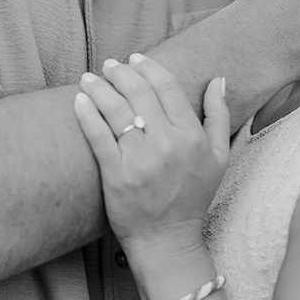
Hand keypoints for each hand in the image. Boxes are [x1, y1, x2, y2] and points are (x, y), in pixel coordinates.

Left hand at [70, 54, 230, 248]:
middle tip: (109, 65)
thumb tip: (218, 80)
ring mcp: (140, 159)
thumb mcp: (219, 157)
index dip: (149, 67)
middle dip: (121, 72)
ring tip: (89, 78)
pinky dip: (87, 113)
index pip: (168, 87)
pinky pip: (98, 136)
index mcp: (191, 136)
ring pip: (116, 109)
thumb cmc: (192, 198)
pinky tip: (80, 100)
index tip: (135, 59)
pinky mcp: (116, 174)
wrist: (167, 240)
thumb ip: (219, 116)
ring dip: (100, 87)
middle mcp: (167, 144)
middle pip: (139, 93)